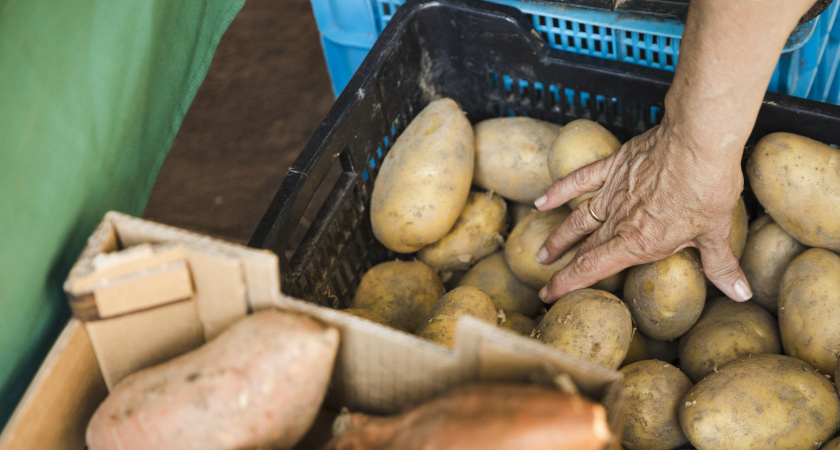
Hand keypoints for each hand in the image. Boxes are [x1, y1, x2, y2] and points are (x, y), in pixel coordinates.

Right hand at [533, 117, 751, 303]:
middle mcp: (619, 220)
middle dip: (562, 268)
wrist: (698, 141)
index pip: (593, 268)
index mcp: (638, 241)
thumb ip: (721, 265)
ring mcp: (613, 192)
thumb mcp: (717, 232)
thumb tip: (739, 292)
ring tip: (542, 253)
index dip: (567, 284)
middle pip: (583, 248)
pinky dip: (560, 191)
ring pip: (577, 220)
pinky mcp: (614, 167)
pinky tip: (543, 200)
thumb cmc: (708, 186)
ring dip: (559, 238)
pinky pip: (580, 180)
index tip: (548, 295)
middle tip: (545, 282)